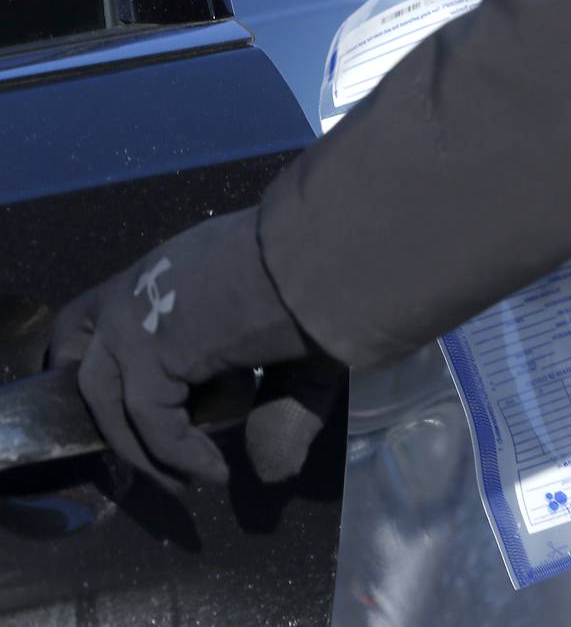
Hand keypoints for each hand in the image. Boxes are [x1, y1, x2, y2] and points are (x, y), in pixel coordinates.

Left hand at [48, 207, 312, 491]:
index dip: (87, 354)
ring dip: (142, 449)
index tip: (107, 396)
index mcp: (165, 274)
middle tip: (140, 453)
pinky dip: (181, 455)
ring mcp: (137, 319)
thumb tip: (269, 469)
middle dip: (102, 414)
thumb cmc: (311, 280)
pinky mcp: (153, 350)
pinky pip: (153, 421)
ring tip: (182, 482)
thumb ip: (275, 404)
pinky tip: (215, 472)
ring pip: (106, 398)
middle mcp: (140, 291)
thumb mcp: (289, 348)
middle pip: (83, 358)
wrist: (319, 256)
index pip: (96, 313)